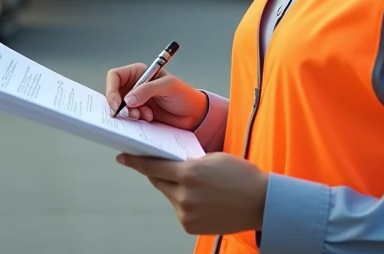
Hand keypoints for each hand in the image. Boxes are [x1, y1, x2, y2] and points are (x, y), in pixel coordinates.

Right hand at [105, 63, 206, 128]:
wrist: (194, 115)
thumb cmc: (184, 95)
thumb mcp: (168, 86)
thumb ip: (148, 89)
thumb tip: (128, 99)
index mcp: (139, 72)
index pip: (115, 76)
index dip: (111, 89)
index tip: (117, 103)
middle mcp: (135, 86)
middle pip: (114, 93)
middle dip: (119, 105)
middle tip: (130, 113)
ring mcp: (136, 101)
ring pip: (120, 107)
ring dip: (129, 113)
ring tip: (142, 116)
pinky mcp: (140, 114)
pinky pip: (128, 118)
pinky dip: (135, 120)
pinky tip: (148, 119)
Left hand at [116, 152, 267, 234]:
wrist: (260, 202)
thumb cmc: (239, 175)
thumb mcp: (211, 159)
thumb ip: (188, 162)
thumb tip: (169, 164)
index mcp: (189, 173)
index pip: (153, 166)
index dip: (136, 161)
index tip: (123, 157)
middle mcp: (184, 195)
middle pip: (158, 181)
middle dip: (158, 173)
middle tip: (158, 165)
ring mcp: (186, 213)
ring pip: (169, 195)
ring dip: (175, 188)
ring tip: (198, 184)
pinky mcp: (189, 226)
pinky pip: (179, 209)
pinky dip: (185, 201)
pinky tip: (203, 198)